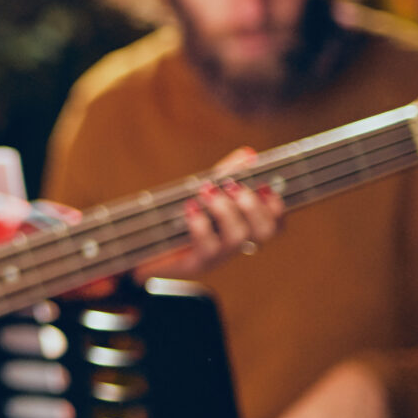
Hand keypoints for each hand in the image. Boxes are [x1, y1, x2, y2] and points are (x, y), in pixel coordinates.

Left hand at [137, 147, 283, 280]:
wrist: (140, 245)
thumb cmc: (176, 215)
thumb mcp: (204, 190)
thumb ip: (227, 172)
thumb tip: (249, 154)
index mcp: (241, 227)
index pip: (275, 223)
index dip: (277, 206)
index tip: (263, 185)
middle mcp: (234, 244)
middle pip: (265, 232)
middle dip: (254, 206)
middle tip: (233, 187)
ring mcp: (217, 256)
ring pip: (237, 238)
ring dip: (226, 210)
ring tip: (207, 192)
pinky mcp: (195, 264)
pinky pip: (208, 248)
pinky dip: (201, 225)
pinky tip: (190, 207)